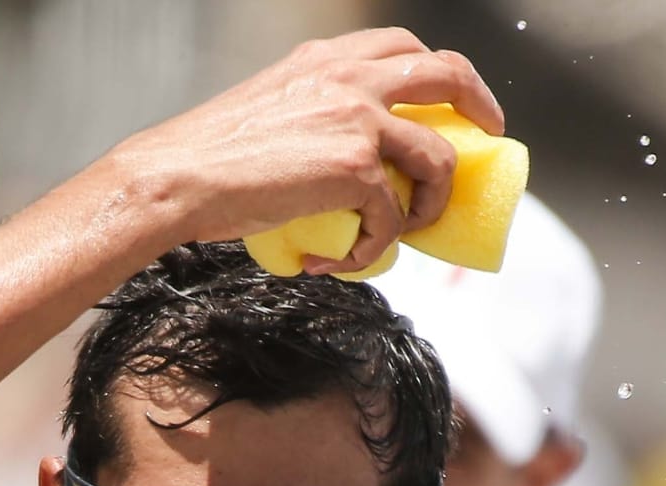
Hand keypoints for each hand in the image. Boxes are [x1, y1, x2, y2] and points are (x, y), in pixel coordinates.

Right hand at [125, 27, 502, 274]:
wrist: (179, 176)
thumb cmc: (210, 157)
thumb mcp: (272, 110)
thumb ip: (315, 116)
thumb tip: (343, 164)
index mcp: (327, 59)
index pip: (402, 46)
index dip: (440, 76)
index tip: (454, 105)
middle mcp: (350, 76)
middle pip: (449, 74)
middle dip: (480, 107)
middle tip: (486, 139)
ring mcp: (360, 119)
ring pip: (439, 158)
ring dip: (430, 204)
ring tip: (402, 232)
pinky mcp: (357, 168)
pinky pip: (394, 217)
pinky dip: (374, 248)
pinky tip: (338, 260)